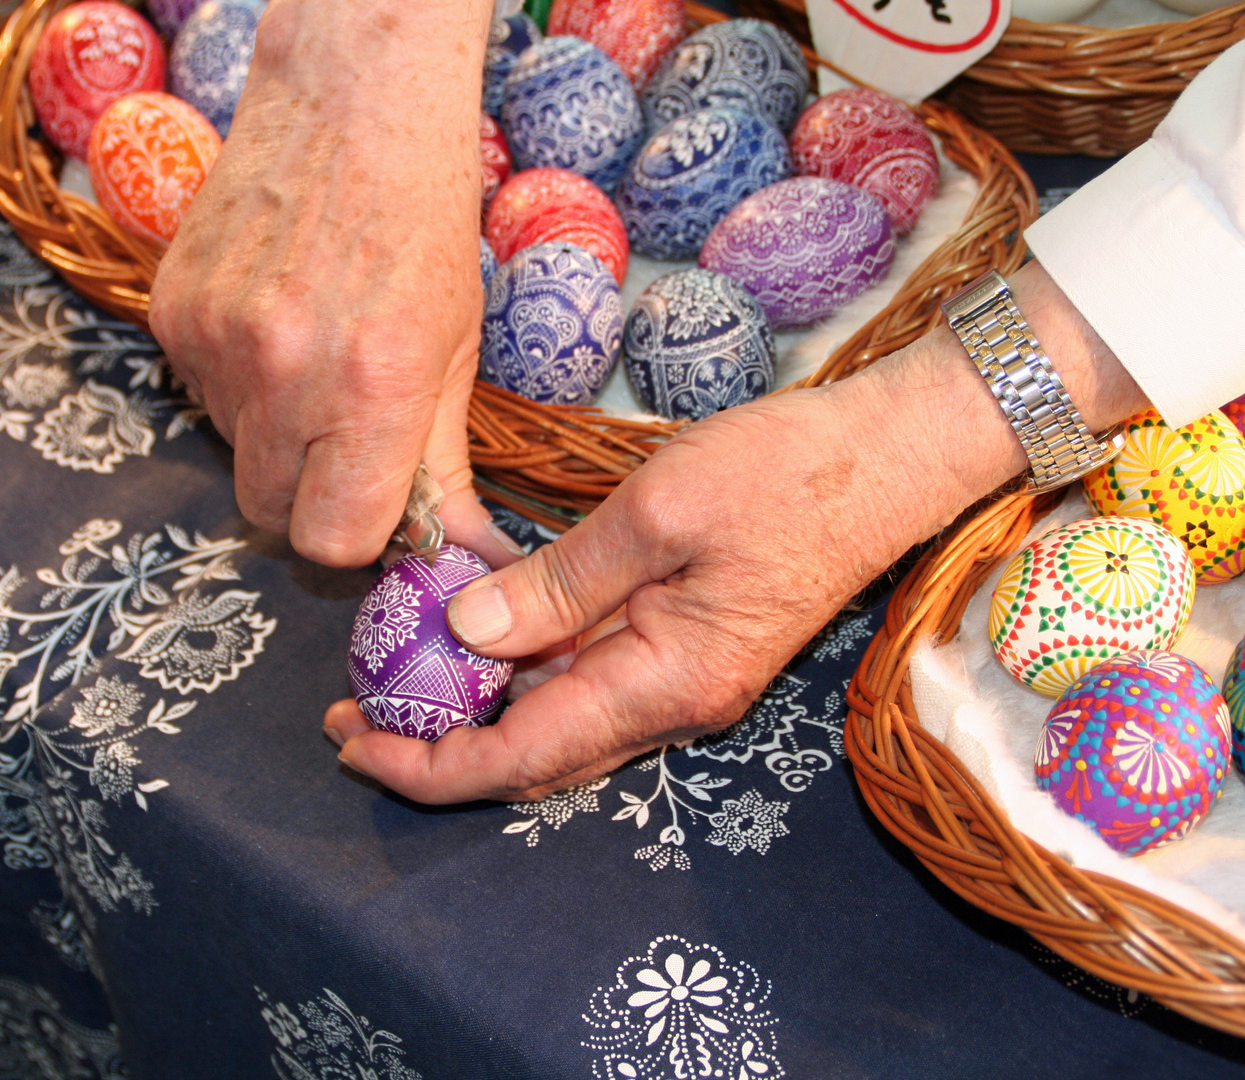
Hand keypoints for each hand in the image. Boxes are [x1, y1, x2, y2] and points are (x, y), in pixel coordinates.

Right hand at [150, 0, 514, 569]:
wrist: (349, 101)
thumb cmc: (422, 220)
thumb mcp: (456, 352)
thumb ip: (442, 467)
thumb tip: (460, 558)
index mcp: (371, 388)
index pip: (333, 541)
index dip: (356, 532)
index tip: (375, 502)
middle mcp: (283, 372)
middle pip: (270, 513)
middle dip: (310, 495)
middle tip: (347, 437)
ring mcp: (214, 341)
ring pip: (232, 452)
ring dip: (271, 432)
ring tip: (314, 350)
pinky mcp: (169, 312)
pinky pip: (198, 393)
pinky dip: (235, 380)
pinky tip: (274, 319)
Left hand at [323, 263, 1147, 803]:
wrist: (894, 456)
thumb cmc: (790, 473)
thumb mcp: (657, 513)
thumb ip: (558, 583)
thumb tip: (467, 634)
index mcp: (666, 684)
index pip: (523, 757)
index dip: (430, 764)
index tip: (351, 743)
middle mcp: (673, 702)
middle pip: (535, 757)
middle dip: (438, 748)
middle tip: (350, 717)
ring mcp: (684, 677)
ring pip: (559, 722)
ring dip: (478, 711)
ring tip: (395, 678)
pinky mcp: (688, 643)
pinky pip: (589, 678)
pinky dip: (525, 670)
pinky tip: (478, 636)